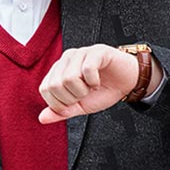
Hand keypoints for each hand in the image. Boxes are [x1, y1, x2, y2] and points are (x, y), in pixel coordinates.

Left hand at [38, 44, 159, 123]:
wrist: (127, 82)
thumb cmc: (103, 90)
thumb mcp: (80, 106)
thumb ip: (61, 111)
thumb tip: (42, 118)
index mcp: (58, 70)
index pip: (45, 89)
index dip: (59, 104)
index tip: (74, 103)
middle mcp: (66, 58)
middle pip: (55, 85)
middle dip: (72, 98)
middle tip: (85, 94)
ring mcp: (81, 53)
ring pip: (69, 78)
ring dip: (83, 90)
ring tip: (92, 87)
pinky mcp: (97, 51)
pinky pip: (87, 69)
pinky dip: (94, 82)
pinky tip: (98, 81)